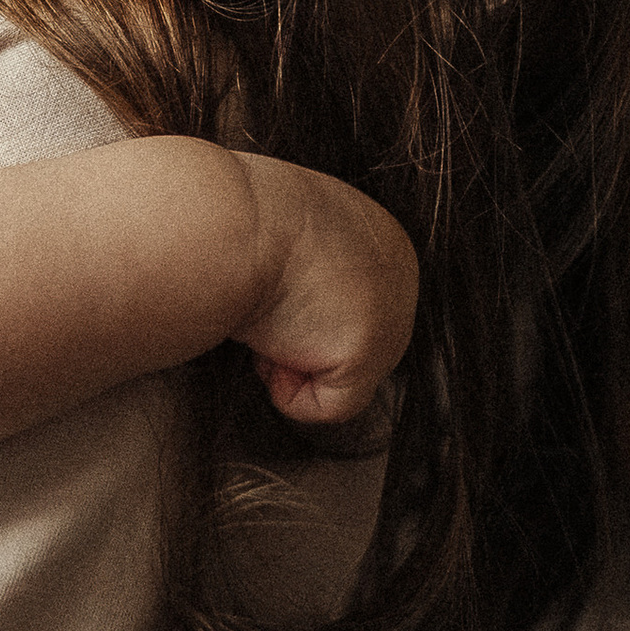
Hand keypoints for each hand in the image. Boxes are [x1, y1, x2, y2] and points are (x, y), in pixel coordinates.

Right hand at [243, 162, 419, 426]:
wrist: (228, 224)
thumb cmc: (238, 224)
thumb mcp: (288, 232)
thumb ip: (311, 267)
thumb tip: (295, 308)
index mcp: (383, 240)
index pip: (349, 305)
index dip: (297, 309)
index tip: (265, 283)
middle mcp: (401, 278)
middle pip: (347, 344)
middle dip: (298, 339)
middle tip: (263, 307)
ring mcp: (392, 318)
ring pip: (338, 378)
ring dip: (291, 361)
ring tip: (265, 322)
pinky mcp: (370, 355)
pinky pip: (328, 406)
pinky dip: (288, 393)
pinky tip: (269, 351)